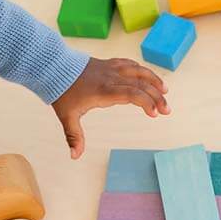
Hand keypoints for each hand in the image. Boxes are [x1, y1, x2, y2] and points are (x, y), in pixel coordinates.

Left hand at [52, 57, 169, 158]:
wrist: (53, 67)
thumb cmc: (62, 92)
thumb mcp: (67, 117)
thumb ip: (74, 136)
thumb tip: (75, 156)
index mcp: (104, 91)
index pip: (132, 94)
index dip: (146, 102)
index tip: (154, 114)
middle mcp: (112, 77)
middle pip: (141, 84)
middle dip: (156, 97)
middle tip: (166, 110)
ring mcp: (112, 68)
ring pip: (139, 71)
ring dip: (154, 80)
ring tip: (165, 90)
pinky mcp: (110, 63)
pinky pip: (130, 64)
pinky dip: (142, 71)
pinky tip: (148, 78)